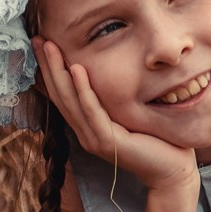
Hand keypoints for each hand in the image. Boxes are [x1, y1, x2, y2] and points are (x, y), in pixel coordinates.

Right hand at [35, 39, 196, 193]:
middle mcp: (85, 132)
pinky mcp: (108, 142)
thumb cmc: (156, 142)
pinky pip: (92, 111)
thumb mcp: (130, 114)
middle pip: (60, 94)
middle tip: (38, 39)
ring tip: (50, 47)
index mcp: (88, 126)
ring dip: (58, 72)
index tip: (43, 43)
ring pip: (70, 100)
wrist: (172, 171)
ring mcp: (94, 138)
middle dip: (48, 66)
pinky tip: (77, 69)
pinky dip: (84, 90)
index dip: (50, 70)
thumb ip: (115, 100)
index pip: (63, 94)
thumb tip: (111, 71)